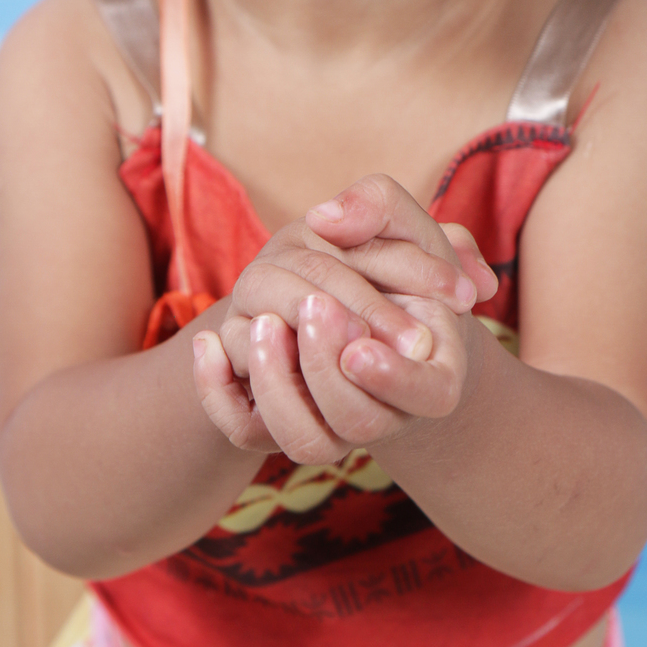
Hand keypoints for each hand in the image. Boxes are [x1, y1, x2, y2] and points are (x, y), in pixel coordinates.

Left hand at [193, 175, 495, 460]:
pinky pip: (247, 432)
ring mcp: (333, 422)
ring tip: (264, 323)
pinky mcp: (283, 413)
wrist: (370, 301)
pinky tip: (208, 344)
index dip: (392, 378)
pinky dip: (221, 393)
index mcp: (438, 369)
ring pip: (303, 440)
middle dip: (324, 366)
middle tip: (312, 307)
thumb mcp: (399, 219)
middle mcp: (389, 412)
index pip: (428, 396)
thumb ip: (379, 206)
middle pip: (356, 421)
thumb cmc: (393, 257)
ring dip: (278, 383)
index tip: (360, 347)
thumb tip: (326, 218)